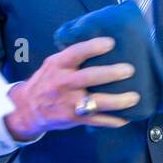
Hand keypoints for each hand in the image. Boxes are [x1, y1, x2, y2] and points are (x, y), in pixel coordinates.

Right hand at [4, 37, 139, 141]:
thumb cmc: (47, 81)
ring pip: (96, 102)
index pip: (75, 53)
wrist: (28, 109)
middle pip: (89, 77)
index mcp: (58, 65)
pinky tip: (127, 118)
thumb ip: (71, 56)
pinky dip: (112, 121)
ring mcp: (69, 103)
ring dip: (117, 101)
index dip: (93, 47)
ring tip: (134, 97)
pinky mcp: (73, 119)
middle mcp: (63, 83)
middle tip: (129, 70)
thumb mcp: (53, 64)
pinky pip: (96, 120)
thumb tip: (101, 42)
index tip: (111, 43)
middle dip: (110, 73)